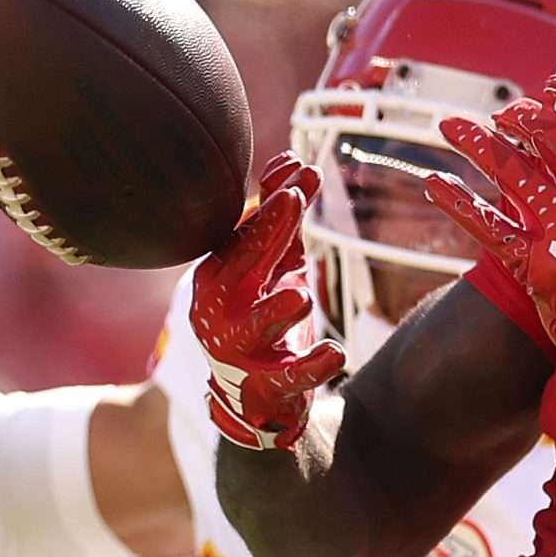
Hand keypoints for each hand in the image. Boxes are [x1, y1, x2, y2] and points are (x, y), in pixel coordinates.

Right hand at [192, 154, 345, 449]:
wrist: (255, 397)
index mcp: (220, 276)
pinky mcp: (267, 387)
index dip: (271, 204)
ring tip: (299, 296)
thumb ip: (281, 219)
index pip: (243, 234)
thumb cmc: (264, 316)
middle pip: (244, 266)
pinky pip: (289, 376)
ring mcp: (240, 351)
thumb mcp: (274, 265)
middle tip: (294, 201)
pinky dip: (312, 366)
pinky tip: (335, 353)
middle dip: (268, 232)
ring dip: (277, 309)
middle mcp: (220, 310)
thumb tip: (290, 159)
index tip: (298, 171)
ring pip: (255, 326)